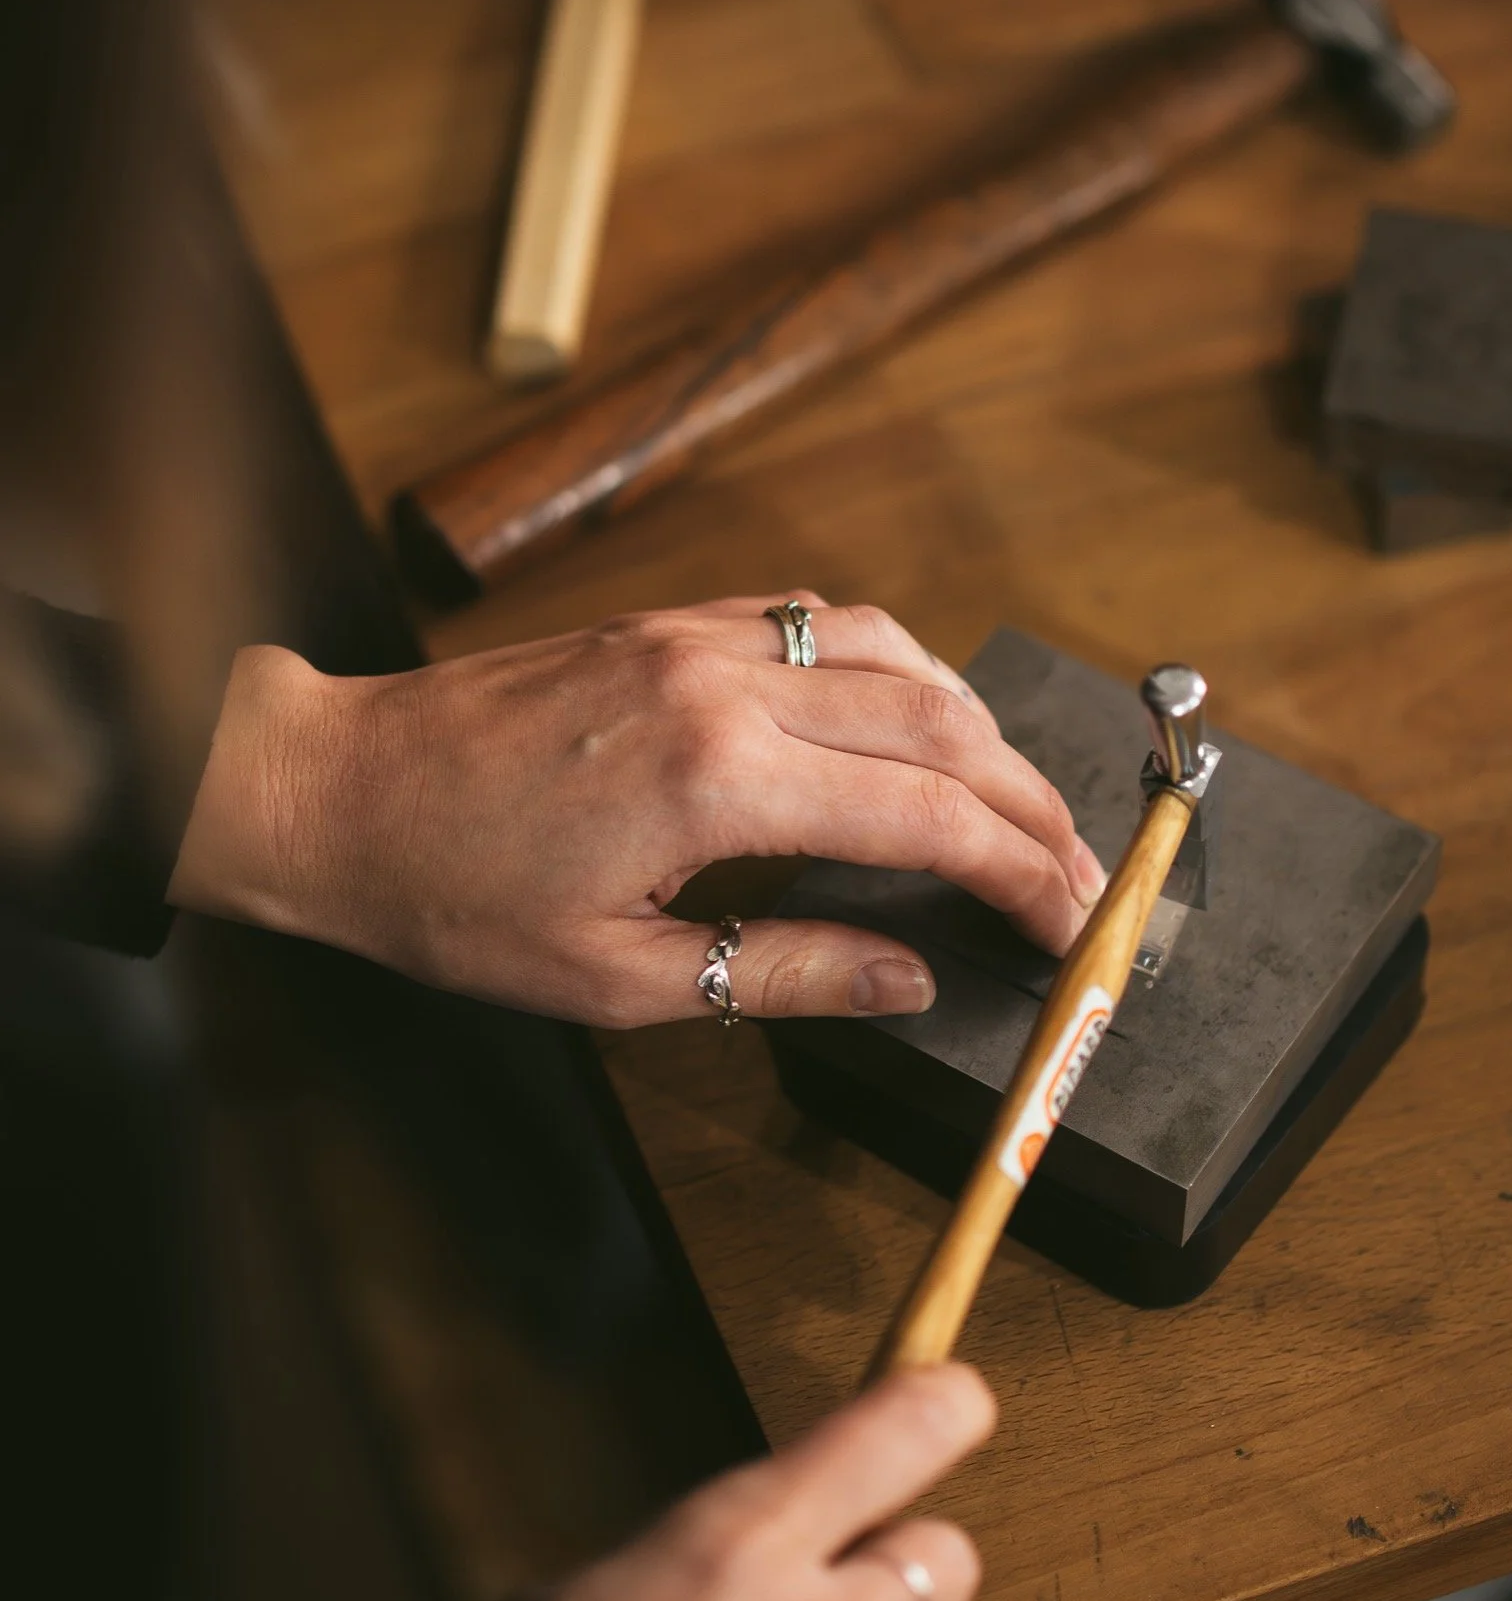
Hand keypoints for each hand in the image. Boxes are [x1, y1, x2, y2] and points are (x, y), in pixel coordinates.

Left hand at [169, 595, 1104, 1024]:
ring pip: (900, 655)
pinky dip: (903, 670)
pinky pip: (829, 623)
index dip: (1025, 873)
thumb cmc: (453, 898)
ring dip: (982, 730)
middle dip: (1033, 808)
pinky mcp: (677, 620)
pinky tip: (922, 719)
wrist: (337, 791)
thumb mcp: (618, 979)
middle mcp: (727, 685)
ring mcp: (703, 636)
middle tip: (1084, 878)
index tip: (1076, 924)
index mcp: (717, 781)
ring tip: (1023, 808)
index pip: (930, 817)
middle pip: (942, 728)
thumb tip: (913, 978)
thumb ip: (785, 972)